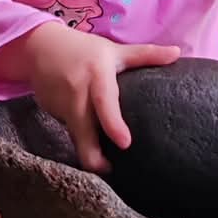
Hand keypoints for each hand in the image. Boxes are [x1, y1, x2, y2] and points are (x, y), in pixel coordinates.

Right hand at [20, 23, 179, 172]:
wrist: (40, 46)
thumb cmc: (84, 50)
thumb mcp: (115, 50)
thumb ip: (145, 54)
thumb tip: (178, 53)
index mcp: (97, 76)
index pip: (105, 102)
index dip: (113, 125)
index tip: (125, 144)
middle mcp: (77, 94)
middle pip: (83, 134)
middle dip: (93, 158)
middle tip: (110, 171)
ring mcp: (61, 106)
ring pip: (77, 136)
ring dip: (89, 149)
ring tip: (105, 163)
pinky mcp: (52, 114)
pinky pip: (70, 131)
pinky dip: (81, 138)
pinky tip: (90, 143)